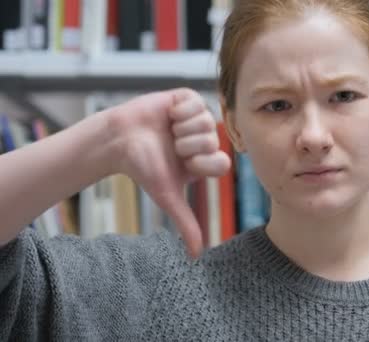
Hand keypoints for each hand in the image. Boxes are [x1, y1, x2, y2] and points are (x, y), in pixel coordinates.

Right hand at [106, 88, 230, 257]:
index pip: (222, 163)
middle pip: (213, 141)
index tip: (182, 164)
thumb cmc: (143, 168)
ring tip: (167, 130)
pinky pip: (196, 101)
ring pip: (207, 121)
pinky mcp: (186, 99)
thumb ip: (186, 223)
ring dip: (182, 128)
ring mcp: (197, 119)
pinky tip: (167, 115)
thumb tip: (196, 256)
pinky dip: (179, 109)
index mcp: (205, 162)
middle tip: (171, 146)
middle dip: (188, 145)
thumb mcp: (168, 197)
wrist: (118, 141)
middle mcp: (204, 140)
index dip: (201, 162)